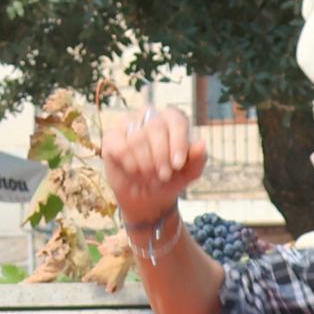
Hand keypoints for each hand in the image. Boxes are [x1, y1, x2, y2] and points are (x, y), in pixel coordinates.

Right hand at [94, 107, 208, 234]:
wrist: (146, 197)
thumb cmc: (170, 179)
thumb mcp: (188, 173)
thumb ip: (197, 159)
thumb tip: (201, 143)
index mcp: (172, 120)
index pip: (176, 120)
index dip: (177, 142)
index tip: (177, 165)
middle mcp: (149, 116)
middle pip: (156, 128)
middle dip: (161, 156)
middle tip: (163, 176)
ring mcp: (128, 124)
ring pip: (137, 138)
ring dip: (145, 164)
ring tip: (149, 175)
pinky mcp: (111, 137)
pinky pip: (120, 148)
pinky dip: (130, 164)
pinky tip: (133, 170)